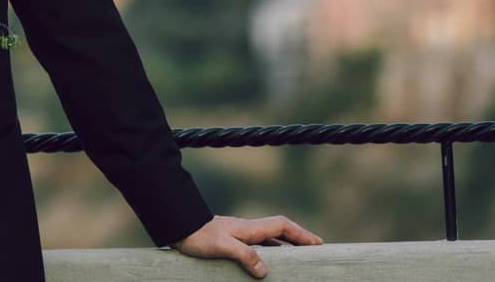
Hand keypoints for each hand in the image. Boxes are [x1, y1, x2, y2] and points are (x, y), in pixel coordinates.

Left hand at [173, 215, 321, 277]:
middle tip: (313, 250)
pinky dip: (267, 252)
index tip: (318, 243)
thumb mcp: (222, 247)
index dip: (301, 233)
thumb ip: (244, 256)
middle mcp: (247, 229)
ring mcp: (238, 234)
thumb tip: (264, 270)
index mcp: (249, 228)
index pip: (282, 226)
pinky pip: (256, 246)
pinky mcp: (230, 241)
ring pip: (268, 239)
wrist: (178, 228)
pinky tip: (266, 264)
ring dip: (284, 246)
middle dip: (297, 239)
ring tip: (296, 259)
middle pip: (279, 231)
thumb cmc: (198, 237)